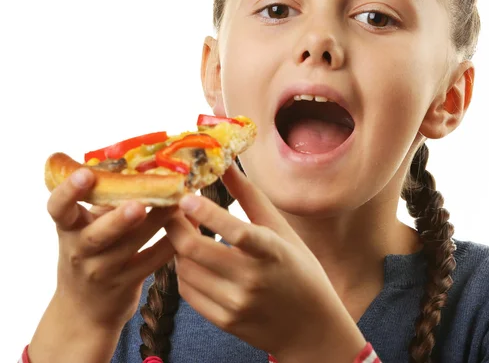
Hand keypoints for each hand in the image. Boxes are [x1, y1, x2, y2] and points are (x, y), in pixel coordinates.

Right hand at [47, 168, 175, 329]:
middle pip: (98, 235)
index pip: (58, 209)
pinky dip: (172, 243)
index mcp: (69, 229)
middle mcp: (80, 251)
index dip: (68, 192)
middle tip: (138, 204)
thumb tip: (137, 163)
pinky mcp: (126, 284)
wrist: (83, 311)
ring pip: (131, 246)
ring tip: (177, 204)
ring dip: (156, 223)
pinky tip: (191, 227)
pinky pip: (152, 261)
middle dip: (118, 219)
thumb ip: (102, 202)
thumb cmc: (89, 254)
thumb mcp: (84, 228)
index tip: (84, 174)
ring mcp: (102, 271)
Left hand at [165, 163, 365, 359]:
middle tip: (173, 207)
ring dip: (178, 246)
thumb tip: (225, 163)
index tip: (186, 195)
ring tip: (186, 229)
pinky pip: (187, 291)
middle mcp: (251, 281)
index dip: (208, 213)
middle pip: (194, 250)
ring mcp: (235, 305)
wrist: (310, 328)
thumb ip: (249, 196)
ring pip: (184, 269)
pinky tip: (193, 257)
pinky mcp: (223, 321)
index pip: (237, 232)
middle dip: (174, 224)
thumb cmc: (299, 269)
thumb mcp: (281, 230)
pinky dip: (184, 270)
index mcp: (271, 252)